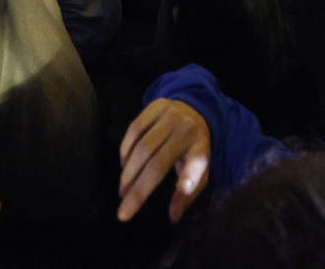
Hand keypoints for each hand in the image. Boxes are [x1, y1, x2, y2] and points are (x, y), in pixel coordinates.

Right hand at [117, 98, 210, 222]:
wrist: (194, 109)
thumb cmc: (194, 147)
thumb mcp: (200, 170)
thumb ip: (188, 194)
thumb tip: (173, 218)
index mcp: (201, 148)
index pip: (197, 163)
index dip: (190, 177)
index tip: (183, 189)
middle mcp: (186, 130)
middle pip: (157, 163)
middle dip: (138, 189)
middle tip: (123, 210)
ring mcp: (171, 115)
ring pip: (142, 146)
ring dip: (128, 172)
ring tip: (123, 190)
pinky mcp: (156, 105)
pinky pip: (134, 129)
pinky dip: (125, 150)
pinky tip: (123, 165)